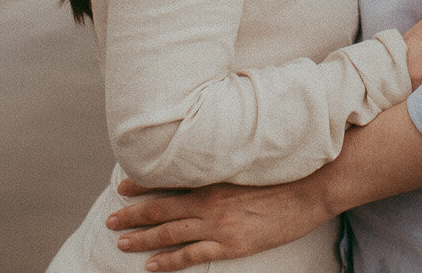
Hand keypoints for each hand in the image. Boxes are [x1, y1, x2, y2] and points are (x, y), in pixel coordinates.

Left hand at [107, 175, 329, 271]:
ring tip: (121, 243)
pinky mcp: (231, 245)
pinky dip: (168, 261)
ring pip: (169, 232)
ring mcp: (218, 225)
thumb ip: (224, 165)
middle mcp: (209, 200)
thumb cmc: (283, 173)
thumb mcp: (248, 162)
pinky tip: (151, 265)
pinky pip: (191, 255)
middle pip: (161, 208)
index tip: (122, 186)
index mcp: (213, 177)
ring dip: (142, 238)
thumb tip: (208, 159)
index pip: (168, 179)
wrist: (311, 189)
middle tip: (110, 221)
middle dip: (132, 215)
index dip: (142, 183)